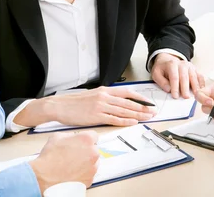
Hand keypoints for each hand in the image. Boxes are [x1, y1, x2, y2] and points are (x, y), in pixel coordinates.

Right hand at [15, 86, 156, 126]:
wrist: (60, 106)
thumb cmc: (74, 103)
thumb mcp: (92, 95)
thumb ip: (105, 97)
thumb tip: (117, 102)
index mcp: (104, 90)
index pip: (127, 92)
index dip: (140, 98)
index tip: (148, 102)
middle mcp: (104, 96)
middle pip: (128, 102)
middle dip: (143, 107)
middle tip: (153, 112)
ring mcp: (100, 106)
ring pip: (124, 110)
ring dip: (137, 114)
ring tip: (147, 117)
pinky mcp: (96, 116)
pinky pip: (114, 119)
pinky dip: (125, 120)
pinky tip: (133, 122)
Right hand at [29, 131, 98, 191]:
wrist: (45, 176)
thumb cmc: (50, 156)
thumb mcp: (57, 136)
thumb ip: (70, 135)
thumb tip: (73, 138)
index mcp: (86, 139)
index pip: (94, 136)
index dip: (86, 139)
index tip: (82, 142)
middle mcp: (93, 152)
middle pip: (94, 149)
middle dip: (86, 150)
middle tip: (74, 154)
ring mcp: (93, 167)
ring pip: (93, 162)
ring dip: (86, 162)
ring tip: (73, 164)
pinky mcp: (90, 179)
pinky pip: (89, 173)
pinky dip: (84, 173)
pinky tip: (73, 172)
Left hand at [151, 53, 204, 97]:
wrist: (167, 61)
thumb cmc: (162, 69)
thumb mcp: (156, 73)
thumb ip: (161, 81)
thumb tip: (168, 89)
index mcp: (171, 64)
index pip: (174, 77)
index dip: (175, 87)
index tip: (175, 96)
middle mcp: (182, 64)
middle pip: (184, 77)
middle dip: (185, 88)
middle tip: (185, 97)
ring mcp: (189, 66)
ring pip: (193, 76)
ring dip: (195, 86)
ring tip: (195, 95)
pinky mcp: (194, 69)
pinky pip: (199, 76)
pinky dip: (201, 83)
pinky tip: (200, 90)